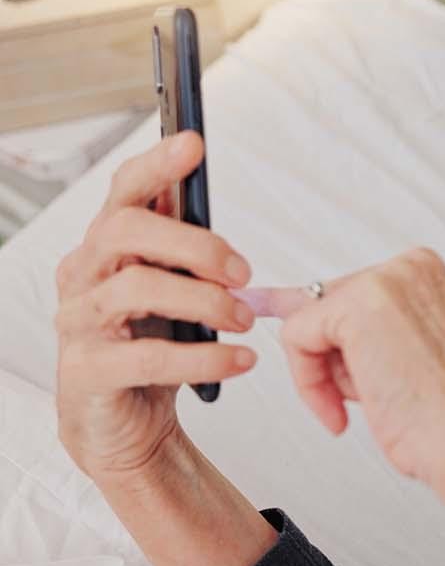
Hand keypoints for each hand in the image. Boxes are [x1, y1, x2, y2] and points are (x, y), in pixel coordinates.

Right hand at [54, 131, 257, 483]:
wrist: (124, 422)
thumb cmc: (152, 343)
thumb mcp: (175, 289)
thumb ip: (188, 254)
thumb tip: (221, 225)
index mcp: (107, 247)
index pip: (123, 192)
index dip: (155, 165)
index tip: (193, 144)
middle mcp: (84, 275)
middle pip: (124, 230)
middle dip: (195, 244)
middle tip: (242, 273)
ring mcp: (79, 322)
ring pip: (135, 288)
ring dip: (205, 301)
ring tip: (244, 320)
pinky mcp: (87, 372)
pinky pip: (148, 357)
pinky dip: (205, 357)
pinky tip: (240, 359)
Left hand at [240, 249, 444, 565]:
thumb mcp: (400, 354)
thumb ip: (357, 327)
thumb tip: (288, 303)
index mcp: (424, 274)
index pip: (348, 295)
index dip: (338, 346)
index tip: (320, 350)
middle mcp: (408, 268)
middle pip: (325, 308)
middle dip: (332, 362)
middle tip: (366, 393)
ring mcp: (387, 281)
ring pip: (307, 323)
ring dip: (324, 376)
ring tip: (372, 399)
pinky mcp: (359, 305)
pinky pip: (295, 338)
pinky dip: (309, 383)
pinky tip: (344, 405)